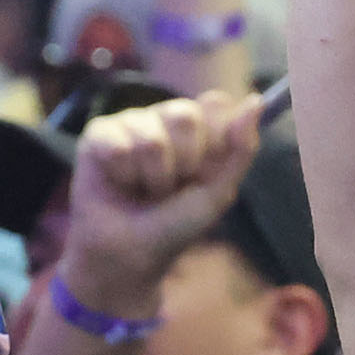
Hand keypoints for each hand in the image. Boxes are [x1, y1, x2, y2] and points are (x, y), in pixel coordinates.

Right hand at [58, 92, 265, 317]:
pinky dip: (121, 175)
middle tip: (169, 187)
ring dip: (150, 178)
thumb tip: (255, 99)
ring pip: (149, 138)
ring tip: (141, 190)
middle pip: (184, 116)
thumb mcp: (217, 193)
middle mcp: (164, 117)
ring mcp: (131, 121)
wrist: (130, 255)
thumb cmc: (175, 225)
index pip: (215, 105)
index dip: (211, 144)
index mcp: (199, 126)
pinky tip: (118, 182)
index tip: (202, 173)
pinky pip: (116, 144)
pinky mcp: (98, 134)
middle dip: (182, 164)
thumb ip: (241, 148)